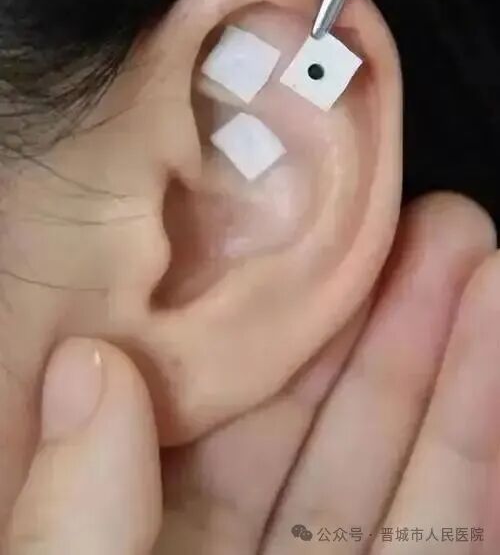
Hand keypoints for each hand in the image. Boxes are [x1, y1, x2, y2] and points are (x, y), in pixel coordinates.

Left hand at [2, 194, 495, 554]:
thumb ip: (73, 515)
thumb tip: (89, 368)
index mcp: (145, 545)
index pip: (203, 417)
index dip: (254, 326)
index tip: (290, 236)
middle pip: (316, 425)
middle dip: (372, 315)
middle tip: (412, 213)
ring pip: (393, 462)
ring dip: (440, 355)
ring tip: (468, 249)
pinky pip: (454, 531)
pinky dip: (478, 440)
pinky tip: (494, 341)